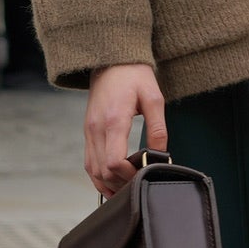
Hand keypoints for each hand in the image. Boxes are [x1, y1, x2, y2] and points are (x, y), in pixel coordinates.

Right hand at [85, 62, 167, 196]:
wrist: (111, 61)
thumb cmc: (133, 76)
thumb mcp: (154, 98)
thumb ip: (158, 129)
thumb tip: (161, 155)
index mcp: (114, 120)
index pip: (113, 162)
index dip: (129, 176)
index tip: (144, 175)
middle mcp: (96, 129)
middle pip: (103, 171)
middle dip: (121, 182)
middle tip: (140, 182)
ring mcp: (89, 132)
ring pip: (93, 171)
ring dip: (109, 183)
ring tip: (127, 186)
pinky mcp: (88, 132)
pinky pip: (89, 163)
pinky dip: (99, 177)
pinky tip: (112, 182)